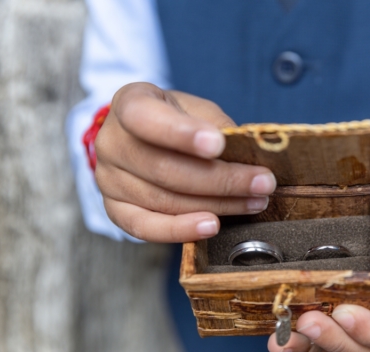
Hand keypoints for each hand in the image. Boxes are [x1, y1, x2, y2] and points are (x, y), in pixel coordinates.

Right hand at [94, 83, 275, 242]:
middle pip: (163, 168)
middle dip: (220, 179)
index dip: (180, 133)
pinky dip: (181, 230)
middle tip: (262, 183)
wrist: (146, 142)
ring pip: (163, 200)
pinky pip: (147, 227)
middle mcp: (110, 142)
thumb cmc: (176, 121)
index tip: (218, 145)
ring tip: (252, 202)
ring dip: (214, 205)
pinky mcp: (115, 210)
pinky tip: (211, 226)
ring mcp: (108, 179)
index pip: (145, 118)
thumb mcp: (196, 109)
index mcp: (128, 103)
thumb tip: (249, 156)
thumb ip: (216, 127)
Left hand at [268, 201, 369, 351]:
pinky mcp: (354, 331)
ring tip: (283, 338)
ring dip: (314, 345)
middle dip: (336, 340)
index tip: (345, 314)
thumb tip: (343, 229)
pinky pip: (333, 343)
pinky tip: (281, 339)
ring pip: (348, 351)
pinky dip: (306, 343)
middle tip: (308, 323)